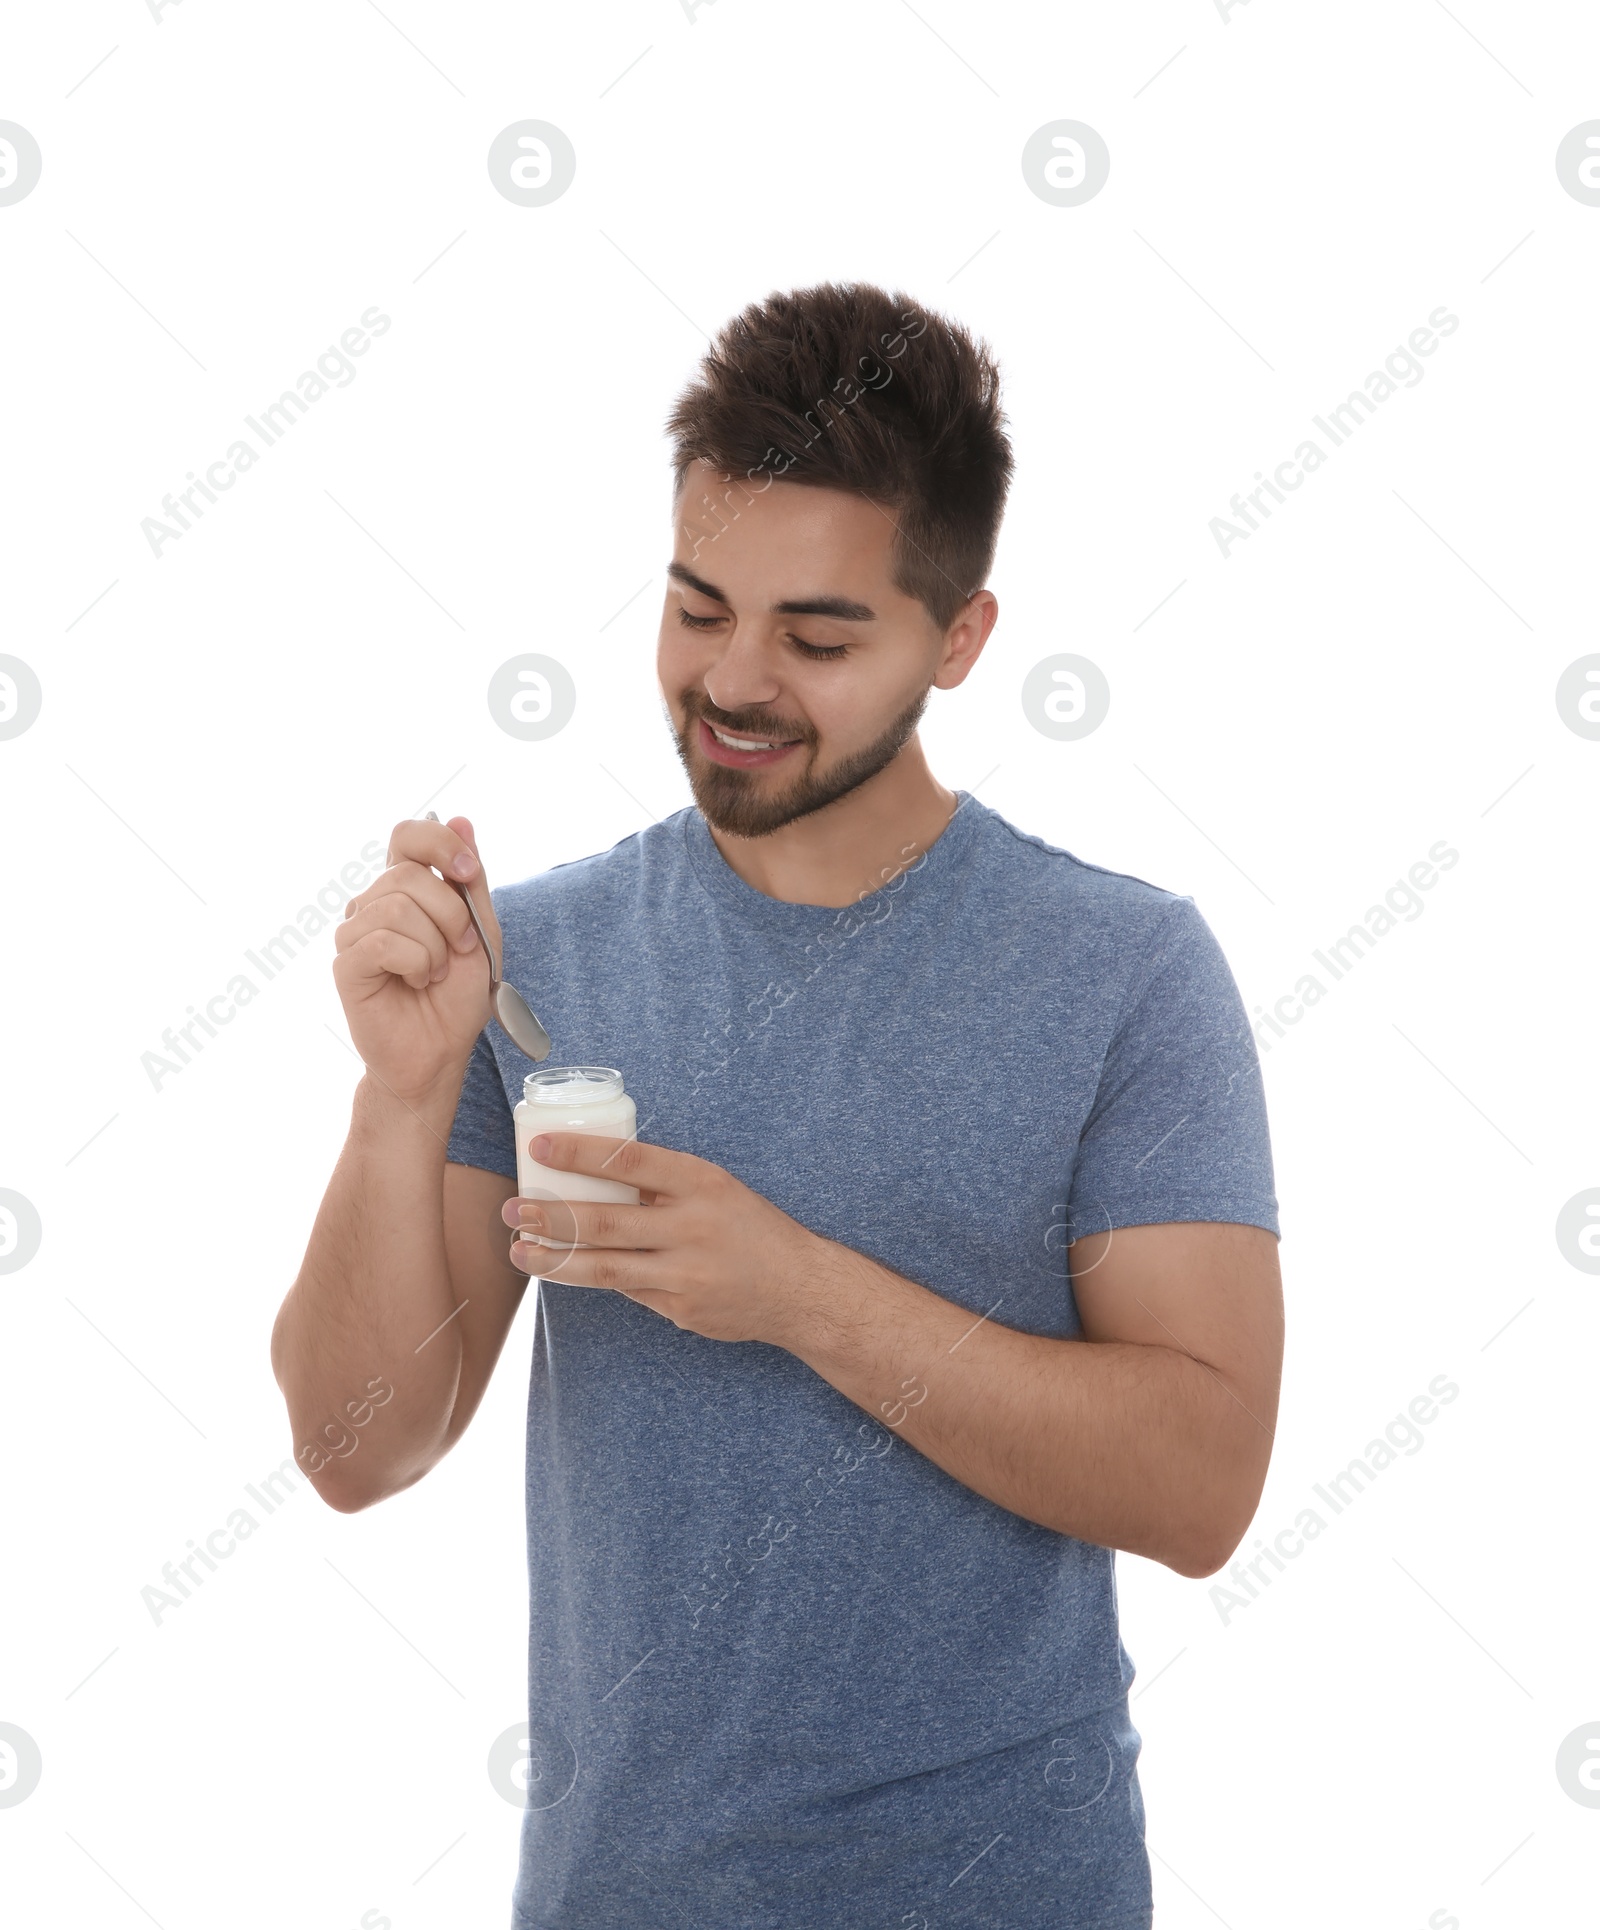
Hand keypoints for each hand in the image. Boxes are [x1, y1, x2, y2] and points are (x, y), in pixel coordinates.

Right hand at [332, 814, 496, 1103]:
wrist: (441, 1051)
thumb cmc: (457, 995)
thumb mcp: (480, 930)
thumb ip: (470, 880)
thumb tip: (461, 820)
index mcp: (405, 889)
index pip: (407, 835)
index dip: (439, 843)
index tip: (468, 872)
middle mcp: (374, 904)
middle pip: (408, 874)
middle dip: (451, 914)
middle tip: (460, 949)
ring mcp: (355, 932)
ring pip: (397, 907)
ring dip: (435, 945)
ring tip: (435, 972)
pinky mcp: (346, 964)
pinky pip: (383, 941)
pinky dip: (416, 962)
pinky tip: (417, 981)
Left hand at [498, 1134, 831, 1347]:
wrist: (798, 1288)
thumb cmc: (750, 1228)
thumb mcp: (715, 1189)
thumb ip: (664, 1184)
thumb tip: (597, 1170)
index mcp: (701, 1182)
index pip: (630, 1160)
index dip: (581, 1153)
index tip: (541, 1148)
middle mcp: (692, 1226)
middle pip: (606, 1221)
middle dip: (551, 1215)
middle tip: (513, 1208)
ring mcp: (685, 1272)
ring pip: (605, 1266)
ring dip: (555, 1259)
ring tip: (520, 1250)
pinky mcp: (680, 1308)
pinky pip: (627, 1291)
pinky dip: (593, 1279)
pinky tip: (563, 1271)